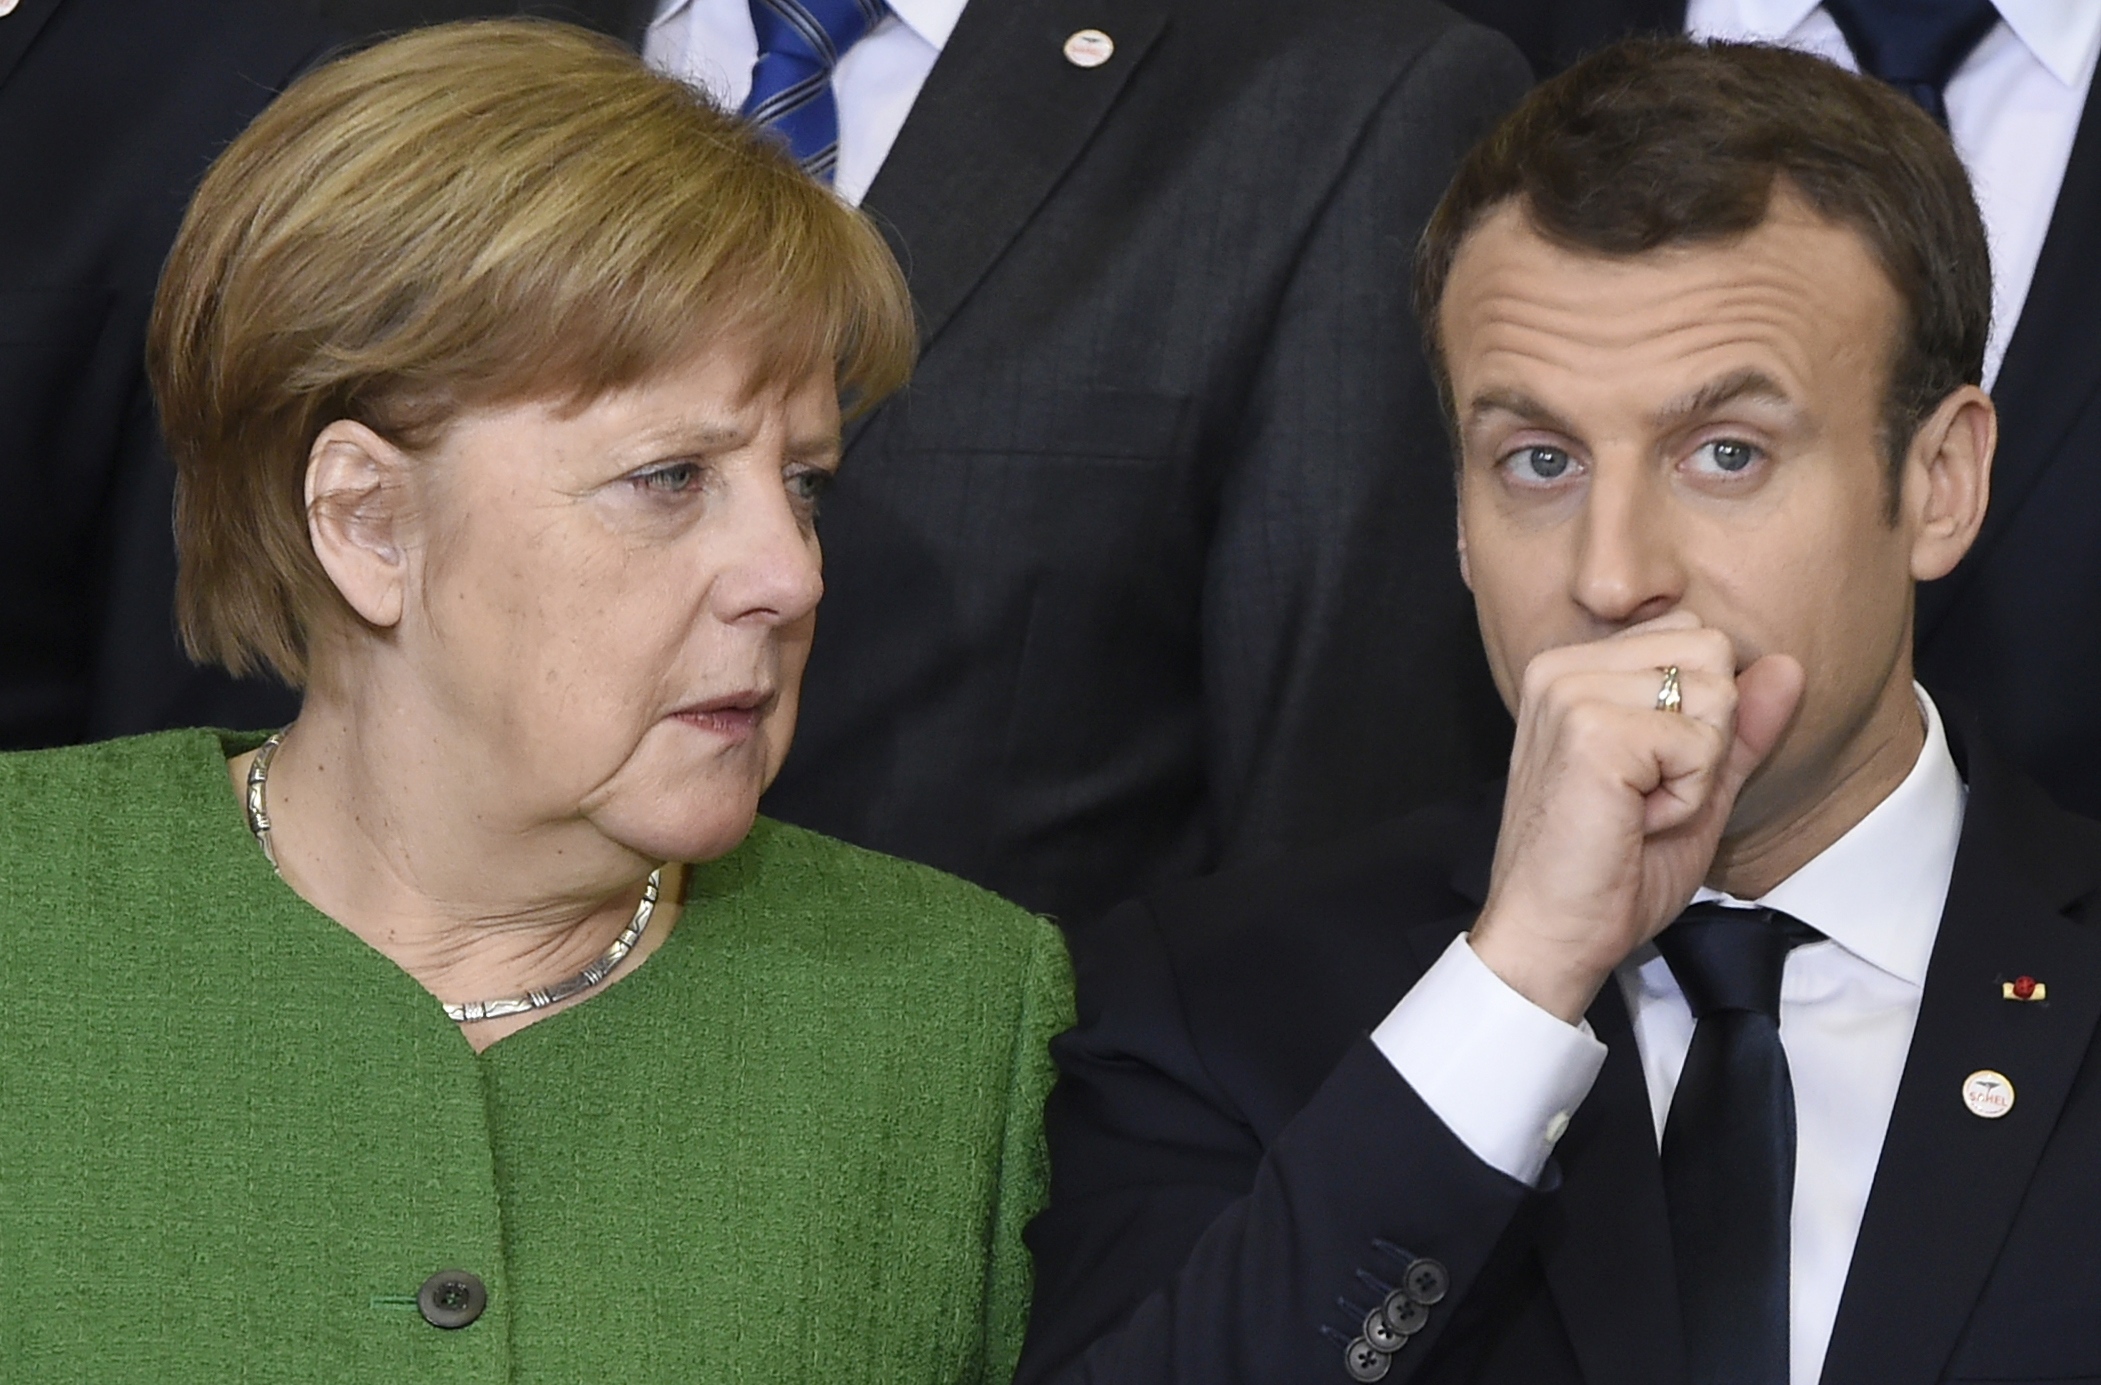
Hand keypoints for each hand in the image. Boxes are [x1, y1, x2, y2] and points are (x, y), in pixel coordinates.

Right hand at [1468, 612, 1804, 1021]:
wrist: (1552, 934)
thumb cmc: (1609, 871)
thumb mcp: (1692, 785)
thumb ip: (1737, 724)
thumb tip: (1788, 665)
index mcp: (1574, 668)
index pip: (1694, 635)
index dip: (1697, 716)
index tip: (1642, 776)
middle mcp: (1564, 666)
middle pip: (1711, 650)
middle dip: (1705, 733)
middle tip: (1646, 793)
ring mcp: (1572, 693)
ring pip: (1715, 692)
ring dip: (1697, 768)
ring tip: (1639, 807)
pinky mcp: (1592, 731)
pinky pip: (1701, 741)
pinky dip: (1689, 796)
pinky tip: (1637, 821)